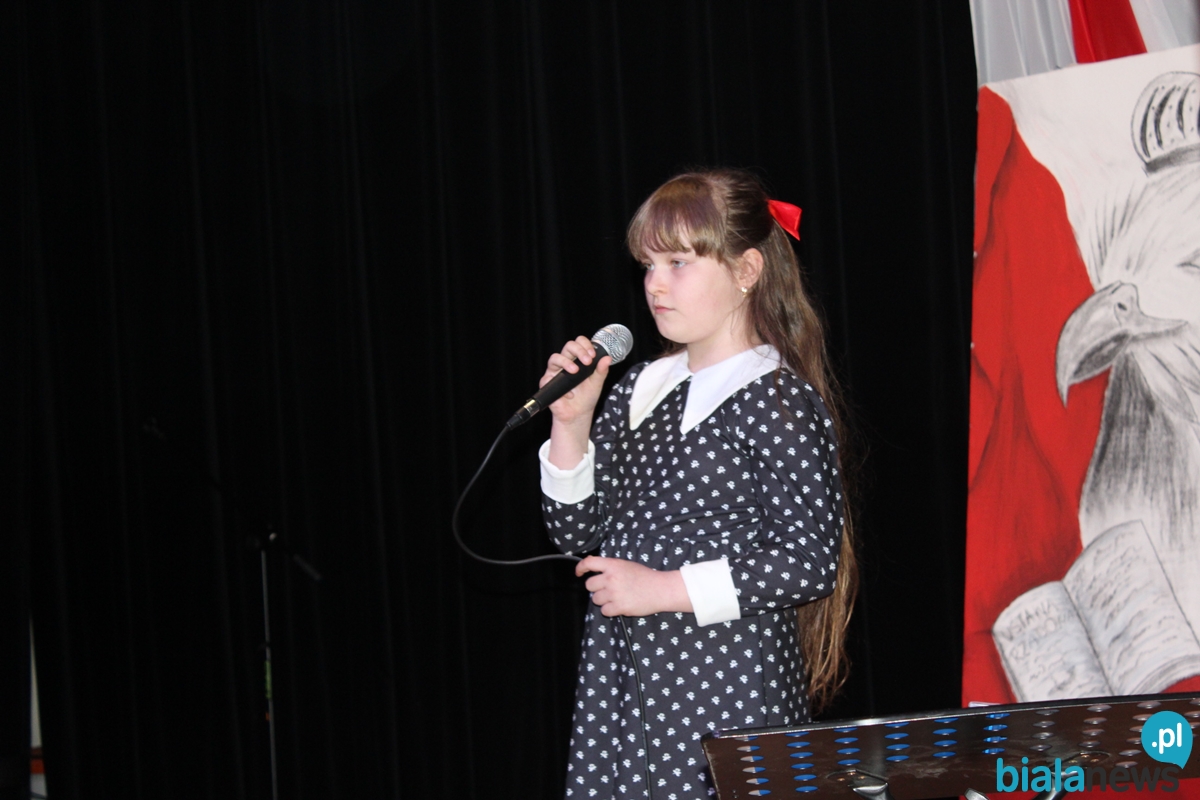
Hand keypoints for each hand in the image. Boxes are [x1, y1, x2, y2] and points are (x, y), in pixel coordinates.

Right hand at [543, 337, 611, 469]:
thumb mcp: (597, 383)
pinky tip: (570, 394)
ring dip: (566, 362)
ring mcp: (555, 371)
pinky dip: (560, 384)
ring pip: (555, 357)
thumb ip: (601, 371)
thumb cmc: (586, 397)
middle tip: (587, 360)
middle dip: (578, 350)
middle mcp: (566, 362)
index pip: (579, 343)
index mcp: (578, 359)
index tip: (593, 355)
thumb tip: (607, 358)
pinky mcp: (547, 382)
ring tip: (575, 371)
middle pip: (568, 346)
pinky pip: (549, 377)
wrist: (578, 415)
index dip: (585, 345)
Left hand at [575, 556, 692, 616]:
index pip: (589, 563)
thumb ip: (610, 566)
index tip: (579, 573)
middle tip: (607, 589)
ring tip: (616, 598)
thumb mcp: (626, 565)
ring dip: (603, 600)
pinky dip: (610, 610)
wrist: (660, 589)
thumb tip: (594, 567)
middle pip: (589, 585)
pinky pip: (604, 611)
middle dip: (596, 588)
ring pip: (595, 599)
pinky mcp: (619, 607)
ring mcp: (614, 593)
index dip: (580, 568)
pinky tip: (619, 605)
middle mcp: (611, 578)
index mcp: (613, 565)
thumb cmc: (645, 576)